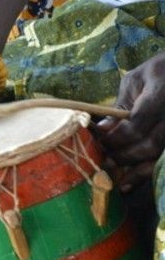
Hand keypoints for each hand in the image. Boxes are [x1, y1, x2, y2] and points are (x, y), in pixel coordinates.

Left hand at [95, 52, 164, 192]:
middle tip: (103, 158)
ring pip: (157, 156)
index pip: (138, 122)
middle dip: (122, 155)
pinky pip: (161, 162)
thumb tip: (100, 131)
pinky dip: (143, 175)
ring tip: (111, 173)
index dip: (116, 137)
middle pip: (149, 144)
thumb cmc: (156, 73)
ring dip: (131, 169)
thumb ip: (119, 107)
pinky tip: (126, 185)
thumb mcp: (135, 82)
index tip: (100, 141)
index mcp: (162, 91)